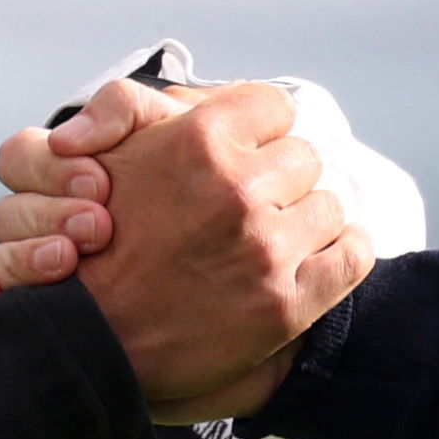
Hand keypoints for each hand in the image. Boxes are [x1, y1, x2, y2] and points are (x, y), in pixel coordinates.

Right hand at [0, 70, 185, 312]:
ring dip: (24, 259)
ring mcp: (37, 264)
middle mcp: (41, 217)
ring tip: (68, 261)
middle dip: (49, 216)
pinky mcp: (44, 307)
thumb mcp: (170, 124)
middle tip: (99, 226)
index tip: (100, 182)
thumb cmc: (198, 171)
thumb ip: (122, 109)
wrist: (225, 235)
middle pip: (6, 213)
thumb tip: (68, 137)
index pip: (20, 158)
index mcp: (59, 169)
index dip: (49, 169)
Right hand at [0, 78, 364, 419]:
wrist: (85, 341)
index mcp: (198, 142)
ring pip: (329, 205)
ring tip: (273, 238)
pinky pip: (352, 256)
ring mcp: (265, 250)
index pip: (273, 106)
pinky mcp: (284, 305)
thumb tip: (205, 97)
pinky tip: (321, 258)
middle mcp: (236, 191)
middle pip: (303, 157)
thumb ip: (148, 109)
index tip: (252, 149)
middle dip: (280, 178)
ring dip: (306, 220)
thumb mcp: (103, 152)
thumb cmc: (91, 247)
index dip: (262, 128)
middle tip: (253, 203)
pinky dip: (343, 253)